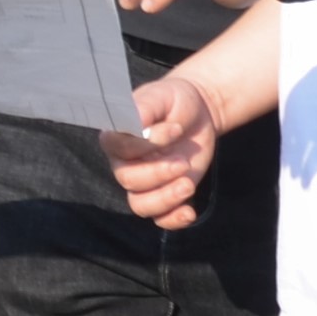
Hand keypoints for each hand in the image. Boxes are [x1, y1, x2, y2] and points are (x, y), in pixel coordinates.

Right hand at [99, 74, 221, 230]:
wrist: (199, 113)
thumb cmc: (174, 100)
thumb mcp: (162, 95)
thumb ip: (145, 107)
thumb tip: (137, 122)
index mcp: (117, 136)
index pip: (118, 148)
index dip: (144, 144)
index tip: (174, 129)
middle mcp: (125, 163)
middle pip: (128, 179)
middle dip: (157, 174)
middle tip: (183, 161)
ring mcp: (144, 182)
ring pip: (140, 205)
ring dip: (164, 199)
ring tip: (188, 185)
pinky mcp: (164, 194)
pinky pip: (159, 218)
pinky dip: (173, 219)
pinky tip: (189, 212)